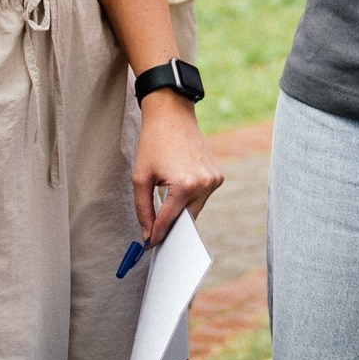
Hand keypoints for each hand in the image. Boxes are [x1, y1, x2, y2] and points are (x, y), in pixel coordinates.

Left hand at [131, 88, 221, 243]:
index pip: (168, 221)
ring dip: (181, 209)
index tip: (149, 245)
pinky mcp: (218, 176)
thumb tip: (148, 234)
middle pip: (186, 219)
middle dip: (171, 225)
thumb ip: (143, 210)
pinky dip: (190, 197)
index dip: (157, 235)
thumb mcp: (140, 177)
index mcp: (184, 185)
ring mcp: (214, 180)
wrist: (172, 114)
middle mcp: (204, 185)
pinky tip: (179, 183)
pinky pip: (202, 197)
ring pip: (195, 209)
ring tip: (166, 197)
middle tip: (155, 231)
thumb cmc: (153, 143)